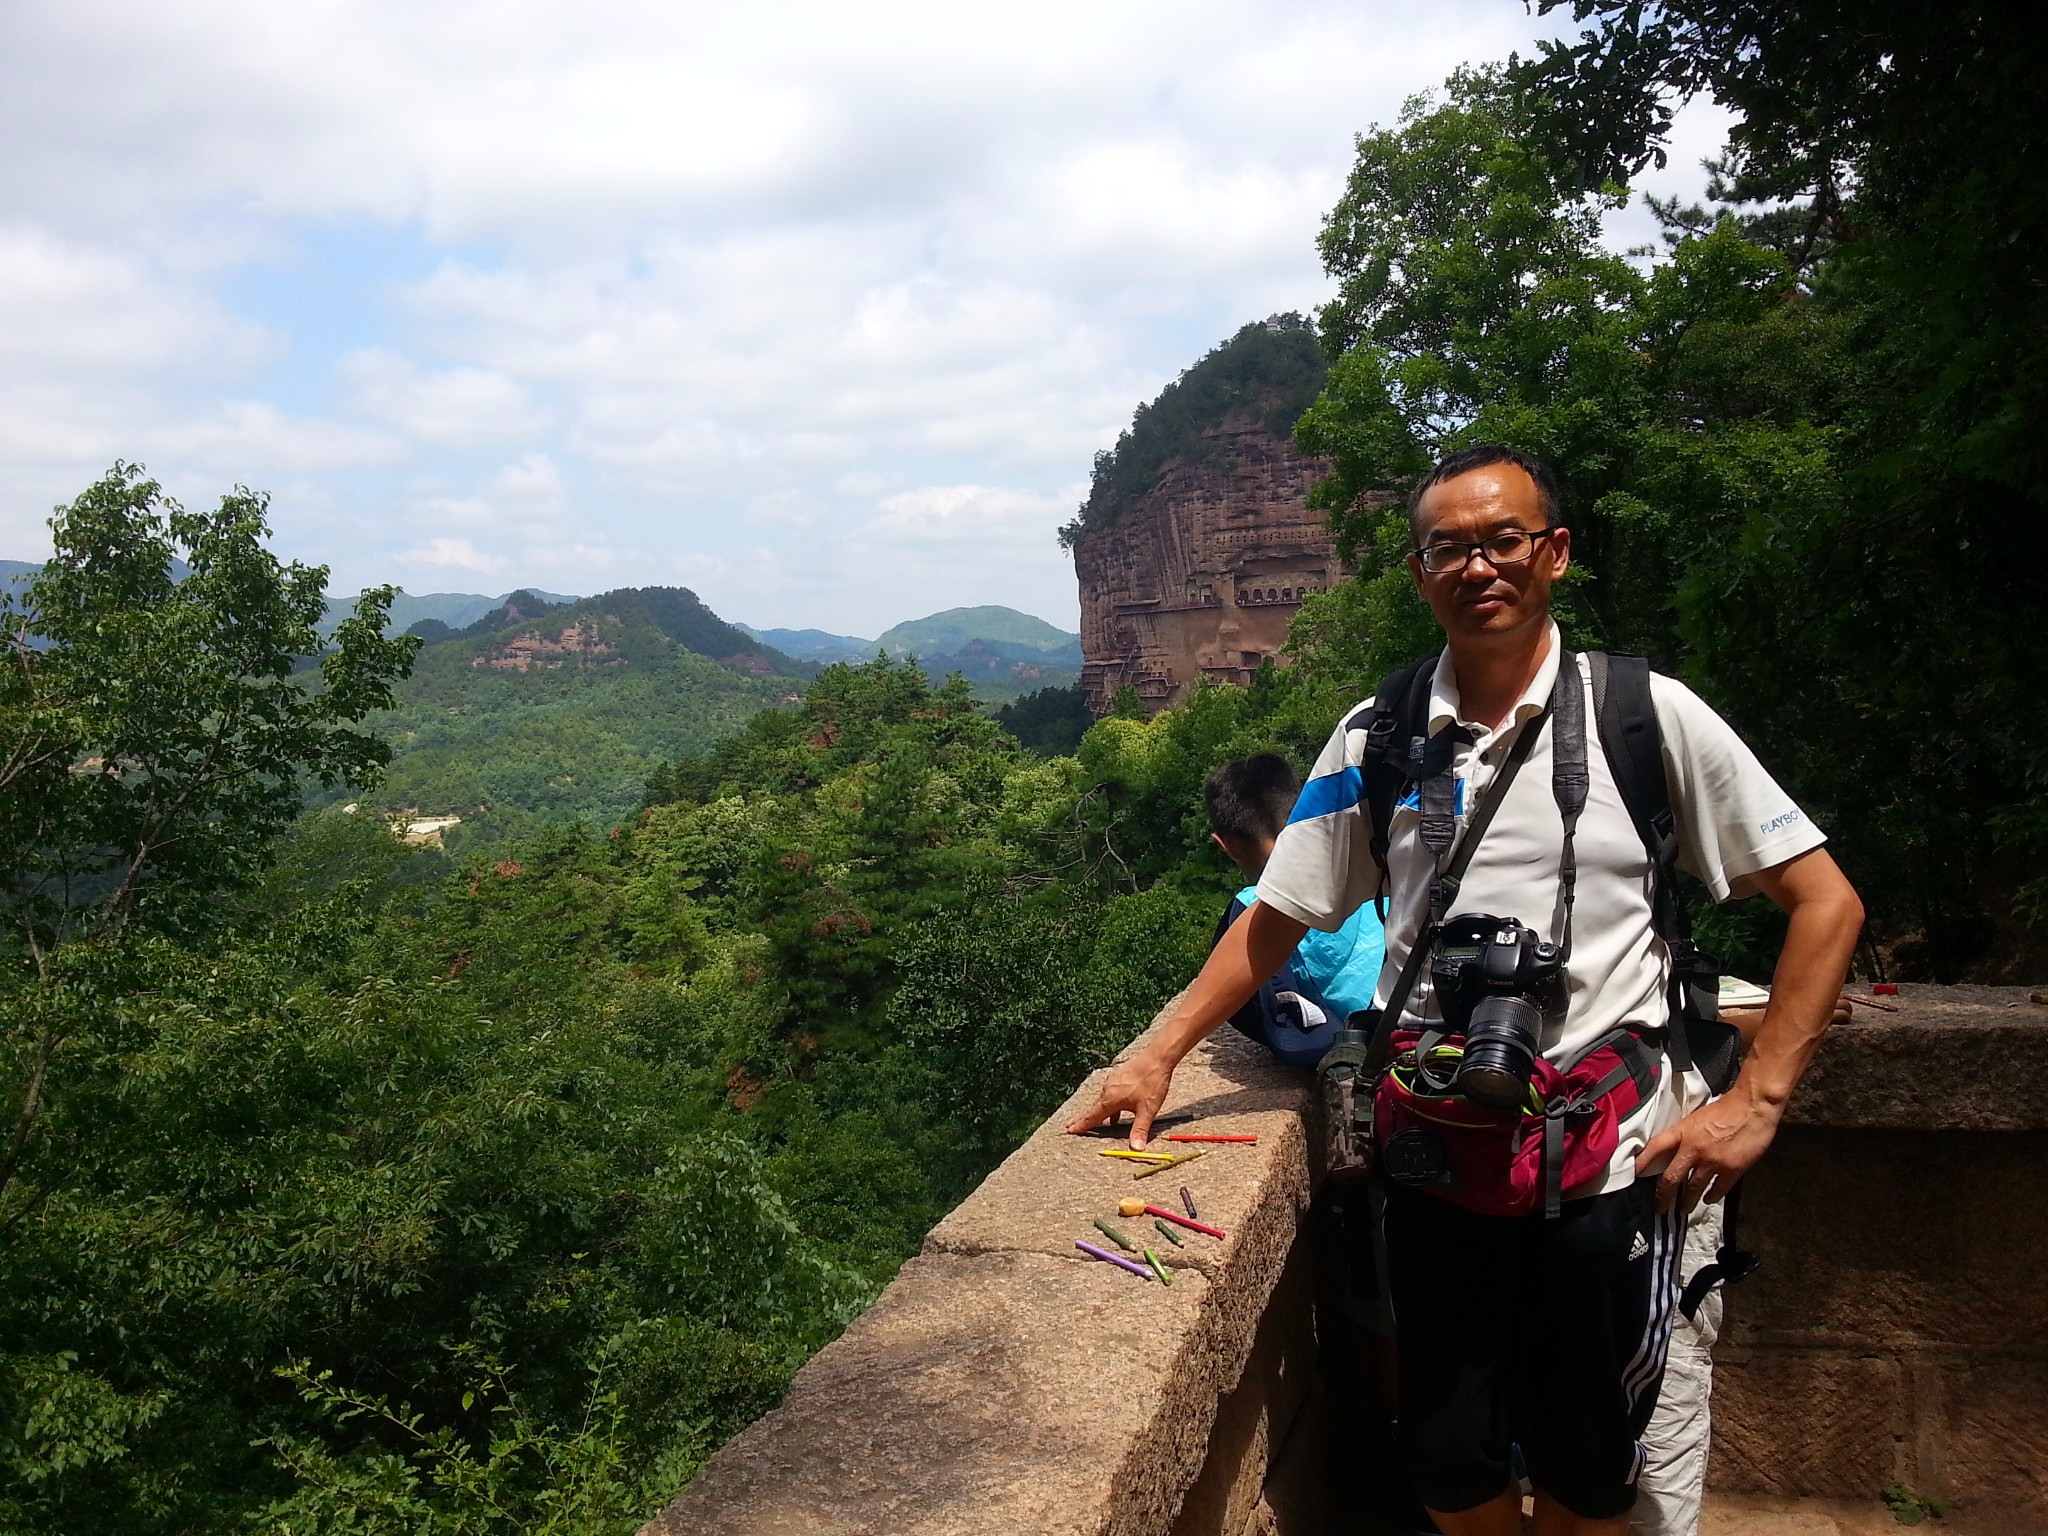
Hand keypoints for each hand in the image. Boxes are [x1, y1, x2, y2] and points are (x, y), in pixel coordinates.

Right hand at [1064, 1048, 1174, 1148]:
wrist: (1157, 1057)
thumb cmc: (1152, 1083)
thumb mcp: (1147, 1110)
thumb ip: (1140, 1129)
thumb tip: (1136, 1149)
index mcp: (1111, 1100)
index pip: (1092, 1117)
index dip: (1081, 1125)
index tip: (1069, 1130)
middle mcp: (1108, 1090)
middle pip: (1094, 1108)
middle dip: (1084, 1118)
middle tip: (1071, 1126)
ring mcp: (1113, 1081)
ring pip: (1102, 1100)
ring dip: (1098, 1111)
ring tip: (1095, 1120)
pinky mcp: (1119, 1076)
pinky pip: (1110, 1093)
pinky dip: (1109, 1102)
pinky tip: (1117, 1107)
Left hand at [1635, 1083, 1783, 1213]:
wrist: (1752, 1107)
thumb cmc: (1725, 1108)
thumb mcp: (1695, 1118)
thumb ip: (1685, 1135)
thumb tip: (1674, 1150)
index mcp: (1683, 1132)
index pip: (1655, 1148)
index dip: (1641, 1162)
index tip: (1632, 1175)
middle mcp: (1694, 1149)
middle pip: (1672, 1178)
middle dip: (1664, 1196)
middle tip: (1659, 1208)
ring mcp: (1713, 1161)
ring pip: (1693, 1189)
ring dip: (1687, 1202)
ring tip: (1682, 1209)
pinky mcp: (1732, 1170)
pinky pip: (1717, 1190)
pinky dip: (1711, 1197)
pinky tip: (1708, 1199)